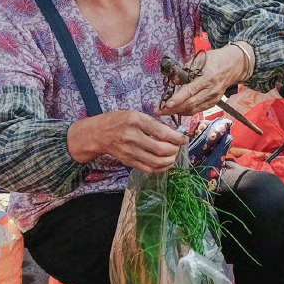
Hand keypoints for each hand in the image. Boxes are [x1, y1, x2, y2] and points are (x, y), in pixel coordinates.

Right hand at [68, 110, 183, 173]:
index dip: (177, 138)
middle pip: (161, 149)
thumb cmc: (119, 121)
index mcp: (136, 121)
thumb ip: (153, 123)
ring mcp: (130, 151)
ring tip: (173, 156)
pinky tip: (165, 164)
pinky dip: (161, 169)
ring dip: (170, 161)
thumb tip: (174, 133)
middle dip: (174, 150)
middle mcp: (132, 137)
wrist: (99, 134)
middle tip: (178, 147)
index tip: (184, 139)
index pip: (162, 132)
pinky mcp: (128, 162)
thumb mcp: (135, 115)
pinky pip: (149, 169)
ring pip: (156, 162)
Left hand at [158, 46, 249, 116]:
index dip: (177, 99)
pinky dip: (187, 111)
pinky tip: (178, 110)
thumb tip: (174, 81)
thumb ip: (186, 71)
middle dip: (173, 109)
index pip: (190, 91)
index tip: (166, 104)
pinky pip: (199, 110)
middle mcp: (211, 90)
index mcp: (207, 78)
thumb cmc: (214, 59)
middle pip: (190, 104)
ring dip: (178, 112)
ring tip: (165, 111)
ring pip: (194, 109)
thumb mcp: (199, 60)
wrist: (234, 65)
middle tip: (159, 111)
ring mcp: (214, 98)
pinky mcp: (214, 102)